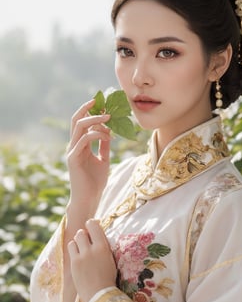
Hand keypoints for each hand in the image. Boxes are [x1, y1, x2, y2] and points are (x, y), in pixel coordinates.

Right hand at [66, 99, 110, 218]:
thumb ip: (104, 146)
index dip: (90, 112)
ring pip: (79, 127)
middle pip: (76, 120)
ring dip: (94, 119)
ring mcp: (72, 151)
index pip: (81, 123)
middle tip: (100, 102)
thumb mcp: (103, 159)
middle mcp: (74, 145)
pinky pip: (84, 140)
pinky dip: (96, 134)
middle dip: (87, 109)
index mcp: (80, 145)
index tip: (102, 104)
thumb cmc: (95, 182)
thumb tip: (109, 132)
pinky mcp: (73, 158)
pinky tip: (107, 136)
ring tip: (108, 117)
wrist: (90, 199)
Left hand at [68, 219, 116, 301]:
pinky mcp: (73, 263)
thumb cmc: (108, 278)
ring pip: (75, 239)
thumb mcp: (110, 258)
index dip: (92, 224)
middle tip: (87, 241)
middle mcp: (91, 249)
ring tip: (82, 249)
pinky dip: (74, 249)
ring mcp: (81, 256)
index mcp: (103, 246)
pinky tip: (78, 256)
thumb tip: (96, 236)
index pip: (93, 225)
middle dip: (84, 234)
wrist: (99, 295)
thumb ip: (103, 246)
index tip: (92, 227)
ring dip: (78, 242)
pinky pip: (71, 248)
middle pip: (82, 232)